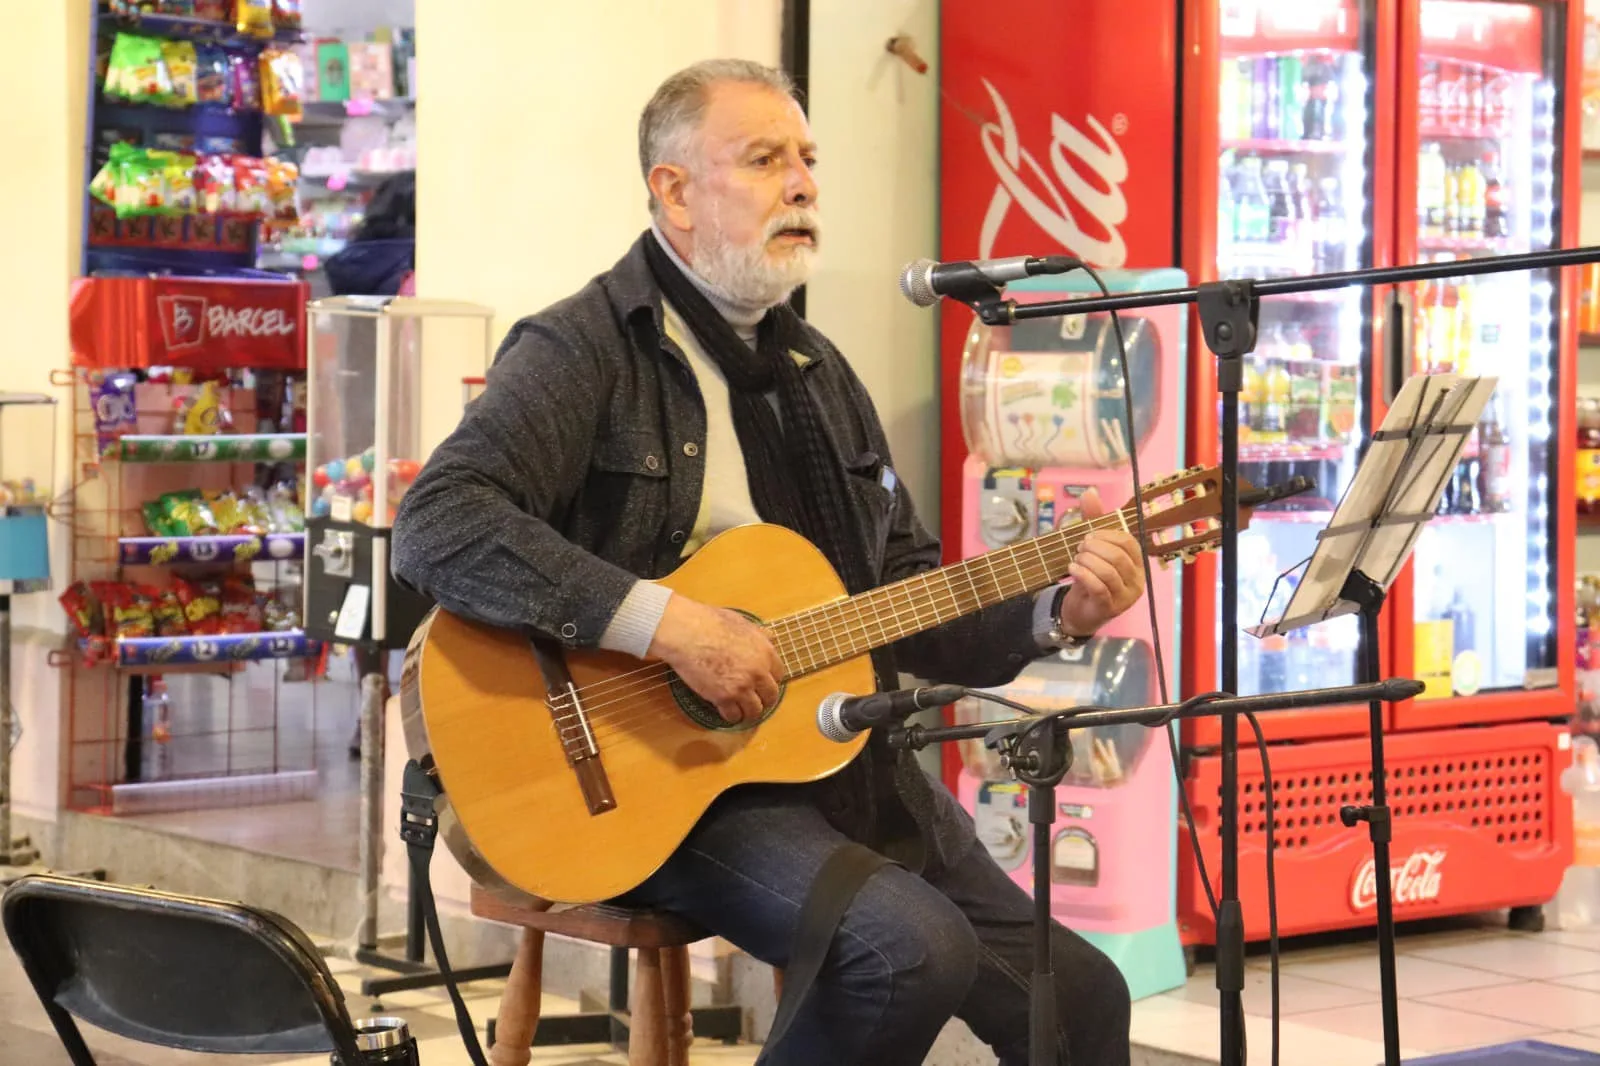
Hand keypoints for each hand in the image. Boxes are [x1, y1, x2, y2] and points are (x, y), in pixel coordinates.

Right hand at [647, 595, 783, 724]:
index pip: (779, 674)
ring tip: (743, 712)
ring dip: (749, 713)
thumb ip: (758, 634)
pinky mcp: (723, 697)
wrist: (687, 632)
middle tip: (756, 701)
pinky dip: (731, 717)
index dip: (770, 680)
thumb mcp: (742, 622)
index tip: (764, 683)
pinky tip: (727, 713)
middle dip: (764, 700)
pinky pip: (733, 716)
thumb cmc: (710, 622)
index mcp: (765, 652)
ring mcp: (742, 687)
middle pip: (771, 696)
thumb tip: (769, 637)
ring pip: (755, 711)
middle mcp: (758, 672)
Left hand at [1058, 487, 1145, 637]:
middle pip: (1118, 556)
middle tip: (1079, 548)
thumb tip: (1090, 492)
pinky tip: (1072, 568)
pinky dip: (1082, 574)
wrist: (1080, 611)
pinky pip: (1098, 587)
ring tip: (1075, 559)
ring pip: (1108, 571)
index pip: (1128, 542)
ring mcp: (1125, 597)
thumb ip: (1093, 520)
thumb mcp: (1093, 548)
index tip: (1087, 536)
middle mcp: (1137, 580)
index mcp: (1137, 563)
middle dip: (1095, 547)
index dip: (1106, 535)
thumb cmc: (1090, 577)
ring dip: (1087, 560)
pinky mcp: (1110, 608)